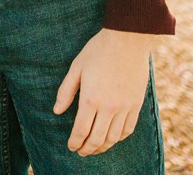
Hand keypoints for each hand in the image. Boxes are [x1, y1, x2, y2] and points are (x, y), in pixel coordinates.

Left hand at [53, 28, 158, 156]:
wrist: (128, 40)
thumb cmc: (98, 51)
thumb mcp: (76, 67)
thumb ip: (66, 91)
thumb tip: (56, 111)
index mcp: (91, 98)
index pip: (81, 130)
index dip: (75, 142)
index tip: (71, 146)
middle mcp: (109, 107)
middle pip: (97, 139)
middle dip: (87, 149)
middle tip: (81, 152)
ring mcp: (125, 107)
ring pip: (114, 137)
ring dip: (103, 147)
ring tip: (95, 148)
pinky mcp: (137, 104)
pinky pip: (128, 129)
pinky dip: (119, 138)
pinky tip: (112, 138)